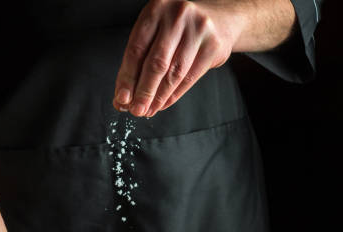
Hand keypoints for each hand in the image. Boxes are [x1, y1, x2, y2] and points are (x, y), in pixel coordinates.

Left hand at [113, 0, 242, 116]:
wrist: (221, 19)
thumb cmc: (178, 28)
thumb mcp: (155, 33)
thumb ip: (138, 60)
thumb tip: (124, 96)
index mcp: (156, 9)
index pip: (137, 49)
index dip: (127, 77)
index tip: (122, 98)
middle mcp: (177, 16)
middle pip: (156, 62)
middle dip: (144, 91)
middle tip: (136, 110)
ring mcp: (198, 29)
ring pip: (174, 72)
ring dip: (159, 96)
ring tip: (148, 109)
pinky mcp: (213, 46)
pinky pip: (189, 77)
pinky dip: (174, 94)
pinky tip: (164, 103)